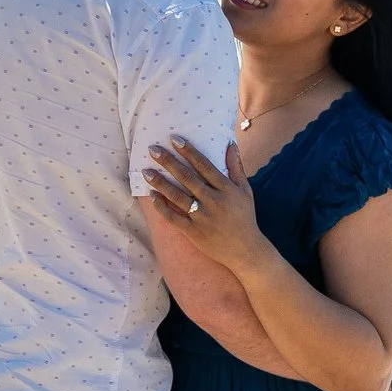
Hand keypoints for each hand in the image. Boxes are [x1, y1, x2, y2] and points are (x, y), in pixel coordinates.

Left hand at [144, 136, 262, 269]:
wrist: (246, 251)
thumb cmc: (245, 217)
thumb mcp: (245, 191)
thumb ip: (236, 167)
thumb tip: (231, 143)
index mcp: (226, 189)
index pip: (204, 166)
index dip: (189, 152)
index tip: (174, 139)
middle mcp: (213, 201)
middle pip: (187, 178)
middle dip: (169, 162)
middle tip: (152, 150)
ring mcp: (202, 217)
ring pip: (177, 196)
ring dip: (160, 183)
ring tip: (146, 172)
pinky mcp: (194, 232)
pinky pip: (174, 217)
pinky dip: (162, 207)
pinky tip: (152, 196)